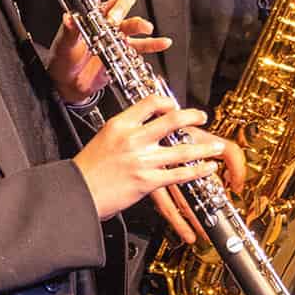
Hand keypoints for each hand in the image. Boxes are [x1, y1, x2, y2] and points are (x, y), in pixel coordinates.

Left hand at [47, 0, 171, 104]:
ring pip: (133, 22)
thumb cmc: (63, 58)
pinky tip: (163, 42)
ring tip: (144, 27)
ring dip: (140, 23)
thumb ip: (69, 31)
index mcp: (88, 12)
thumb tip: (68, 18)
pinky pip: (142, 46)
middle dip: (121, 7)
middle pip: (122, 1)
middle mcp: (105, 19)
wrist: (68, 84)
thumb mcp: (63, 44)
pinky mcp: (123, 52)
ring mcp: (116, 35)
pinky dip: (153, 44)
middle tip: (114, 20)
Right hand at [72, 92, 239, 243]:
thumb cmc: (87, 169)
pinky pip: (179, 174)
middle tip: (202, 116)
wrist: (77, 193)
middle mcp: (133, 139)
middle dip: (192, 116)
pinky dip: (197, 170)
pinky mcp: (147, 181)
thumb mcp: (103, 138)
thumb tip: (142, 126)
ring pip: (182, 150)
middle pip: (172, 120)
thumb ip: (124, 131)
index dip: (167, 102)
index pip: (149, 103)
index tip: (175, 105)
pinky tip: (207, 167)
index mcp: (120, 125)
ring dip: (204, 147)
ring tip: (216, 146)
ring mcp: (142, 160)